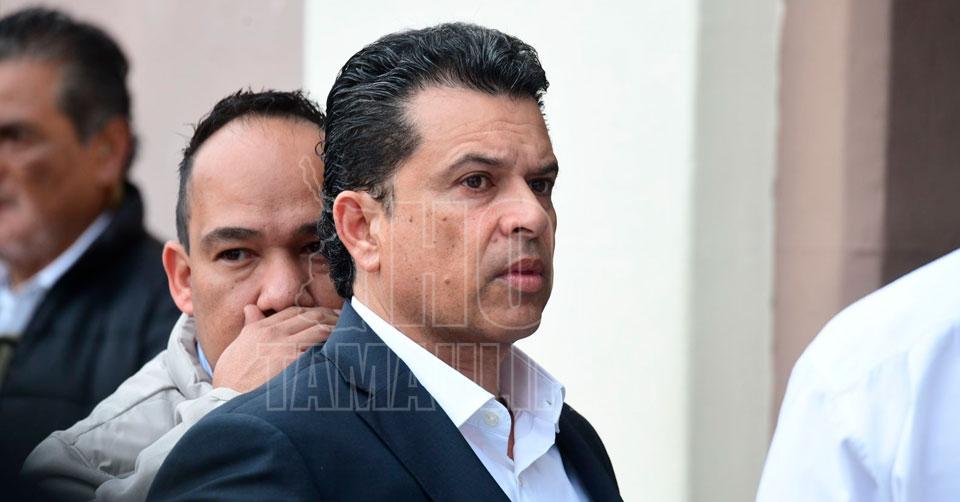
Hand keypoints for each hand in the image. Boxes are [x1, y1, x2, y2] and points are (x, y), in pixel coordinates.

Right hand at [212, 305, 339, 391]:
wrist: (225, 399)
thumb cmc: (231, 379)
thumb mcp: (237, 347)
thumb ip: (249, 327)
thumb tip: (251, 309)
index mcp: (259, 328)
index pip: (293, 312)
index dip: (313, 310)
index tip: (326, 314)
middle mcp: (272, 332)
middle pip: (309, 316)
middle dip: (329, 315)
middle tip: (344, 318)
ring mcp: (283, 345)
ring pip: (317, 328)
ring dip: (335, 328)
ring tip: (349, 330)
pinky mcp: (292, 360)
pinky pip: (318, 346)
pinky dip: (331, 343)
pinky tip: (342, 346)